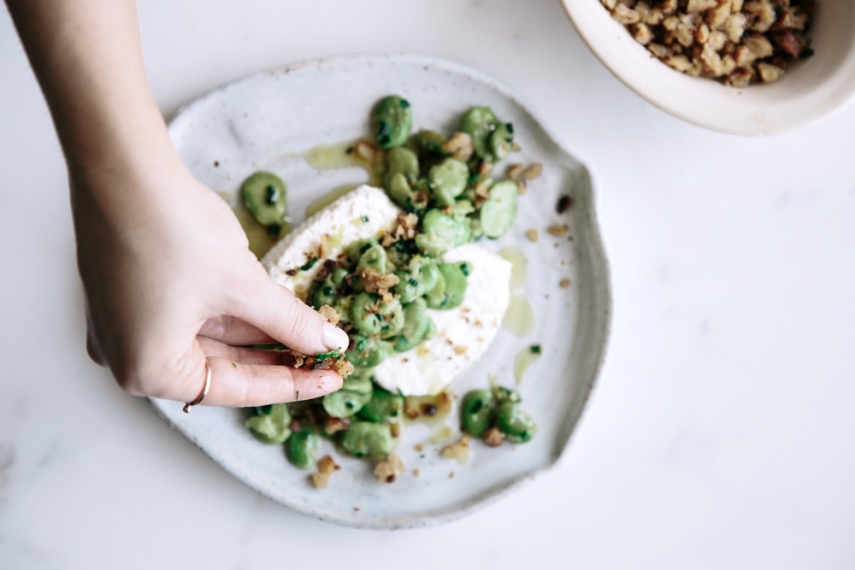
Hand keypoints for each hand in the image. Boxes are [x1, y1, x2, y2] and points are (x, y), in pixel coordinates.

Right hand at [75, 156, 347, 406]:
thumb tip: (330, 342)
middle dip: (277, 358)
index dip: (293, 384)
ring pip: (209, 341)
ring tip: (310, 332)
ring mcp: (126, 327)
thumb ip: (289, 321)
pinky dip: (233, 315)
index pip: (236, 390)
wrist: (121, 167)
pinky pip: (191, 318)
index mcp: (149, 371)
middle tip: (326, 356)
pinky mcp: (131, 297)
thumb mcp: (243, 285)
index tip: (333, 378)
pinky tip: (276, 310)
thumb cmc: (174, 231)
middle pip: (220, 369)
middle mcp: (129, 358)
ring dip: (259, 335)